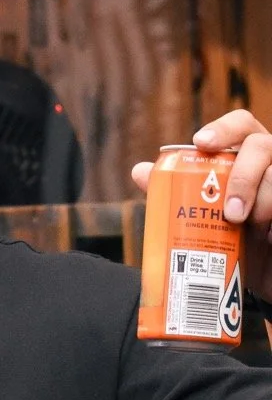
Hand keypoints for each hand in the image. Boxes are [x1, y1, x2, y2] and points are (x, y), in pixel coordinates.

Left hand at [131, 110, 271, 302]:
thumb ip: (173, 192)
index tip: (201, 142)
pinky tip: (269, 238)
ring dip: (263, 201)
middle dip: (243, 177)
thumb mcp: (201, 216)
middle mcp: (269, 162)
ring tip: (250, 228)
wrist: (255, 274)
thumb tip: (140, 171)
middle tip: (230, 213)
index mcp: (245, 155)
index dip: (223, 128)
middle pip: (263, 146)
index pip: (241, 124)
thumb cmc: (229, 237)